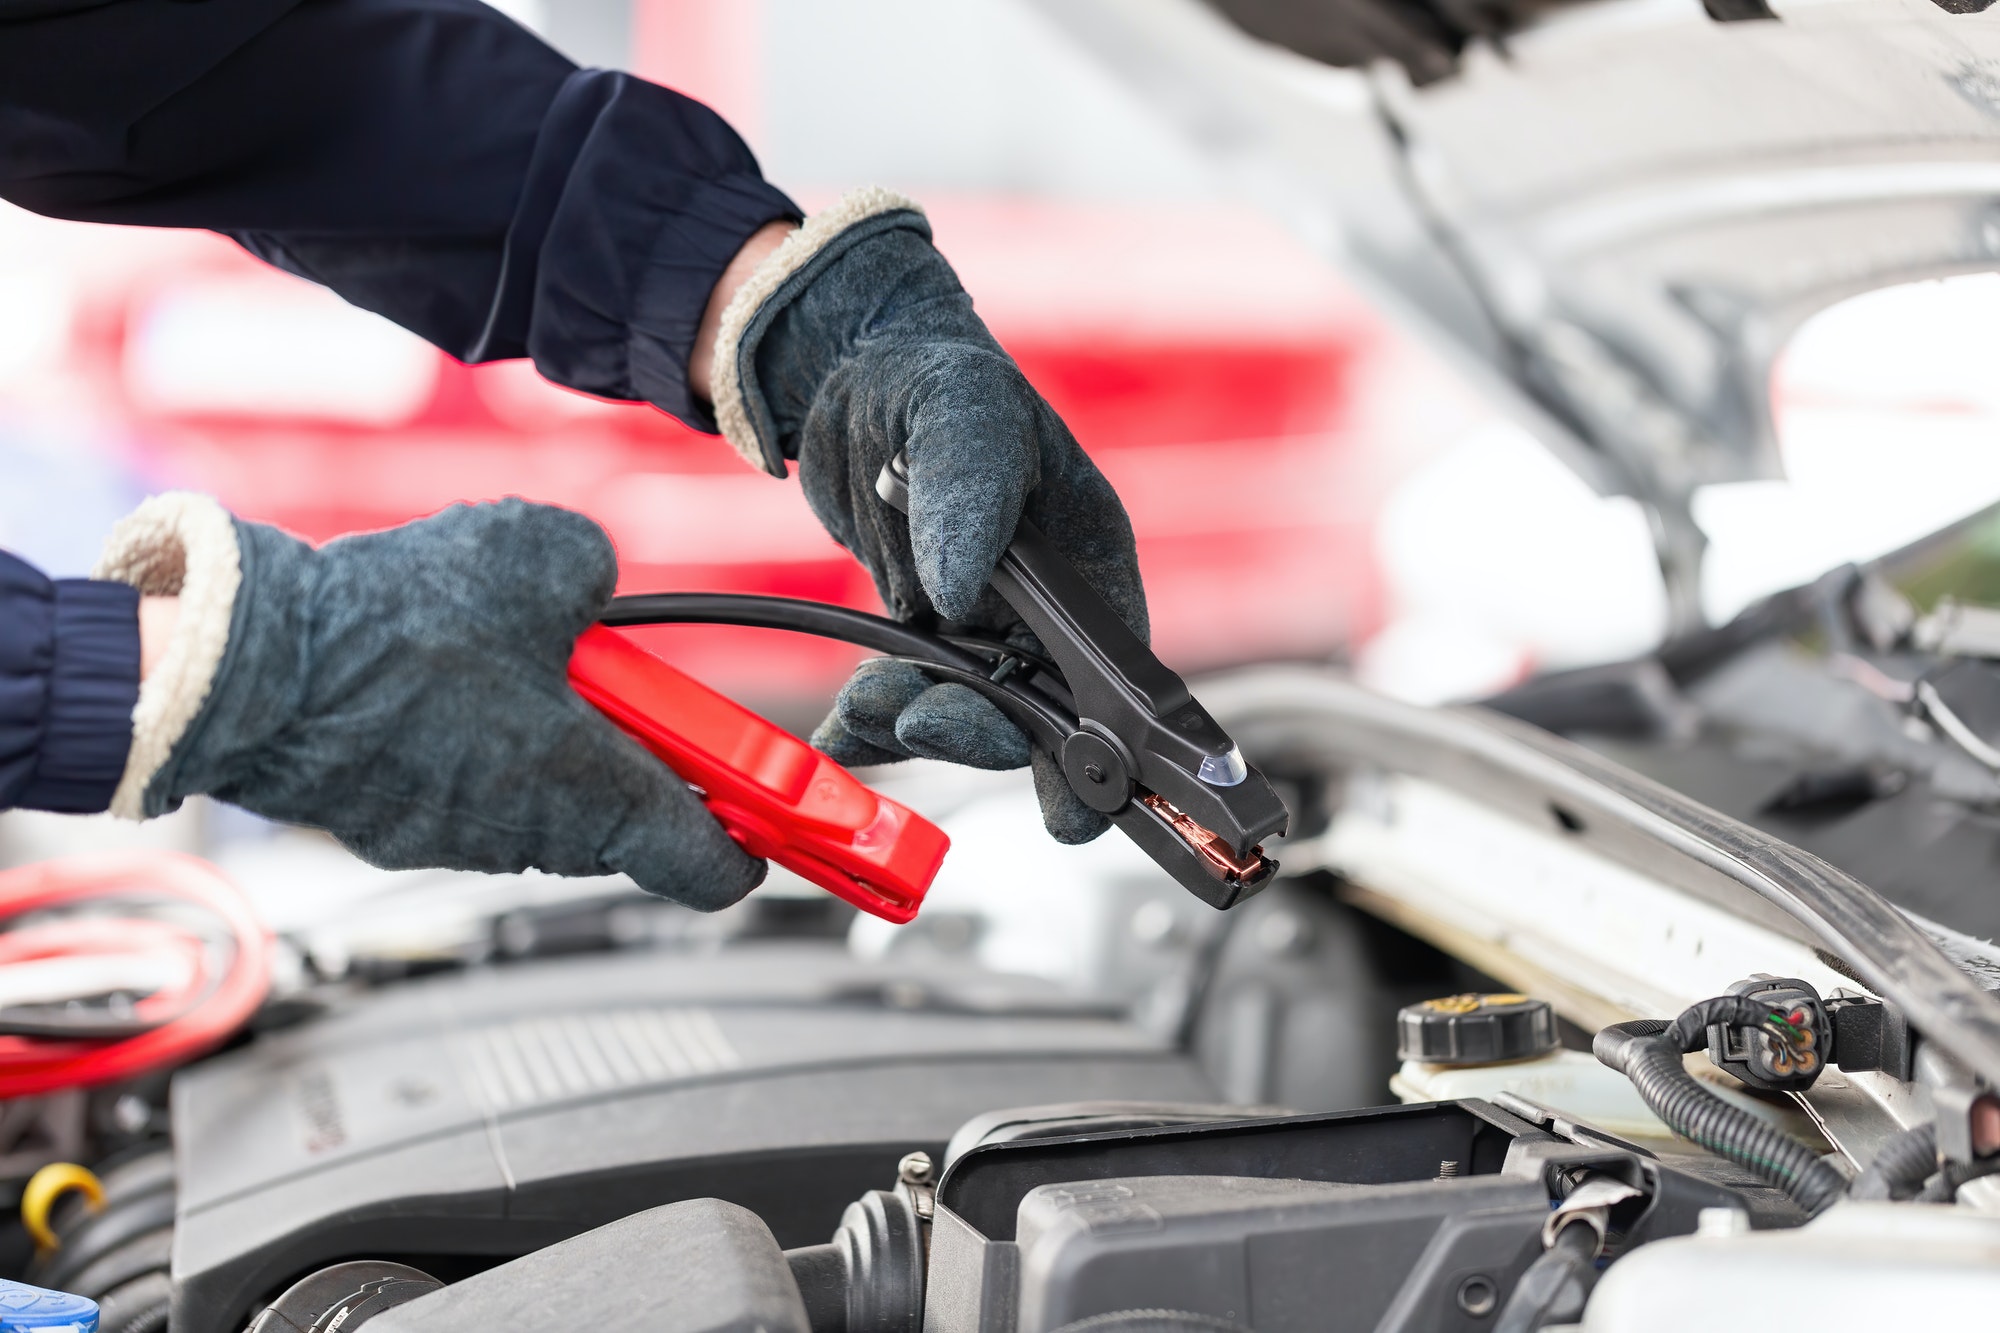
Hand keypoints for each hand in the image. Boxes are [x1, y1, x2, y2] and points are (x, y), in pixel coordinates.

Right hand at [95, 495, 763, 907]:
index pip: (711, 866)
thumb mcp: (544, 555)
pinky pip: (468, 789)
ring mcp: (461, 841)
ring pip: (543, 798)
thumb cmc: (391, 628)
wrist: (244, 669)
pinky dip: (475, 741)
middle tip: (618, 681)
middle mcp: (535, 837)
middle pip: (626, 816)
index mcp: (594, 793)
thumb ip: (599, 575)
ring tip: (505, 657)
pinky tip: (436, 676)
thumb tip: (592, 589)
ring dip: (547, 735)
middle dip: (634, 749)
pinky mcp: (397, 827)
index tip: (773, 819)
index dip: (754, 840)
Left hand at [704, 190, 1146, 843]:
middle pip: (1039, 712)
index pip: (1117, 676)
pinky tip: (840, 731)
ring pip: (967, 715)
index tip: (1075, 807)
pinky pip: (908, 697)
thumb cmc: (937, 378)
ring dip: (914, 725)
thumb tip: (959, 592)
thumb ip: (967, 498)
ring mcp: (986, 627)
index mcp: (1091, 561)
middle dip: (981, 732)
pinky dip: (873, 723)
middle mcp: (1048, 609)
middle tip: (919, 722)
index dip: (1106, 751)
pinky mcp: (925, 633)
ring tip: (860, 715)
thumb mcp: (960, 418)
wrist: (853, 371)